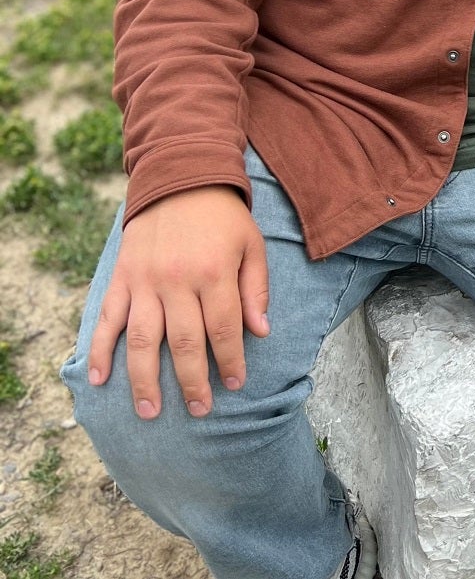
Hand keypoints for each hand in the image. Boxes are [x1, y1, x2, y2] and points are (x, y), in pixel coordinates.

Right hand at [87, 185, 269, 419]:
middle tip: (199, 410)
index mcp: (215, 272)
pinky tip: (99, 379)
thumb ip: (255, 289)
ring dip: (145, 380)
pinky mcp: (122, 277)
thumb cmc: (222, 217)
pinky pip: (108, 319)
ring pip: (144, 340)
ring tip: (150, 412)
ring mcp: (145, 281)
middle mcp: (178, 280)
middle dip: (193, 382)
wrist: (180, 177)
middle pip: (185, 343)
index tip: (236, 385)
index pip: (224, 329)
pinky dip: (100, 350)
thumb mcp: (251, 244)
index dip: (231, 360)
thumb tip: (261, 332)